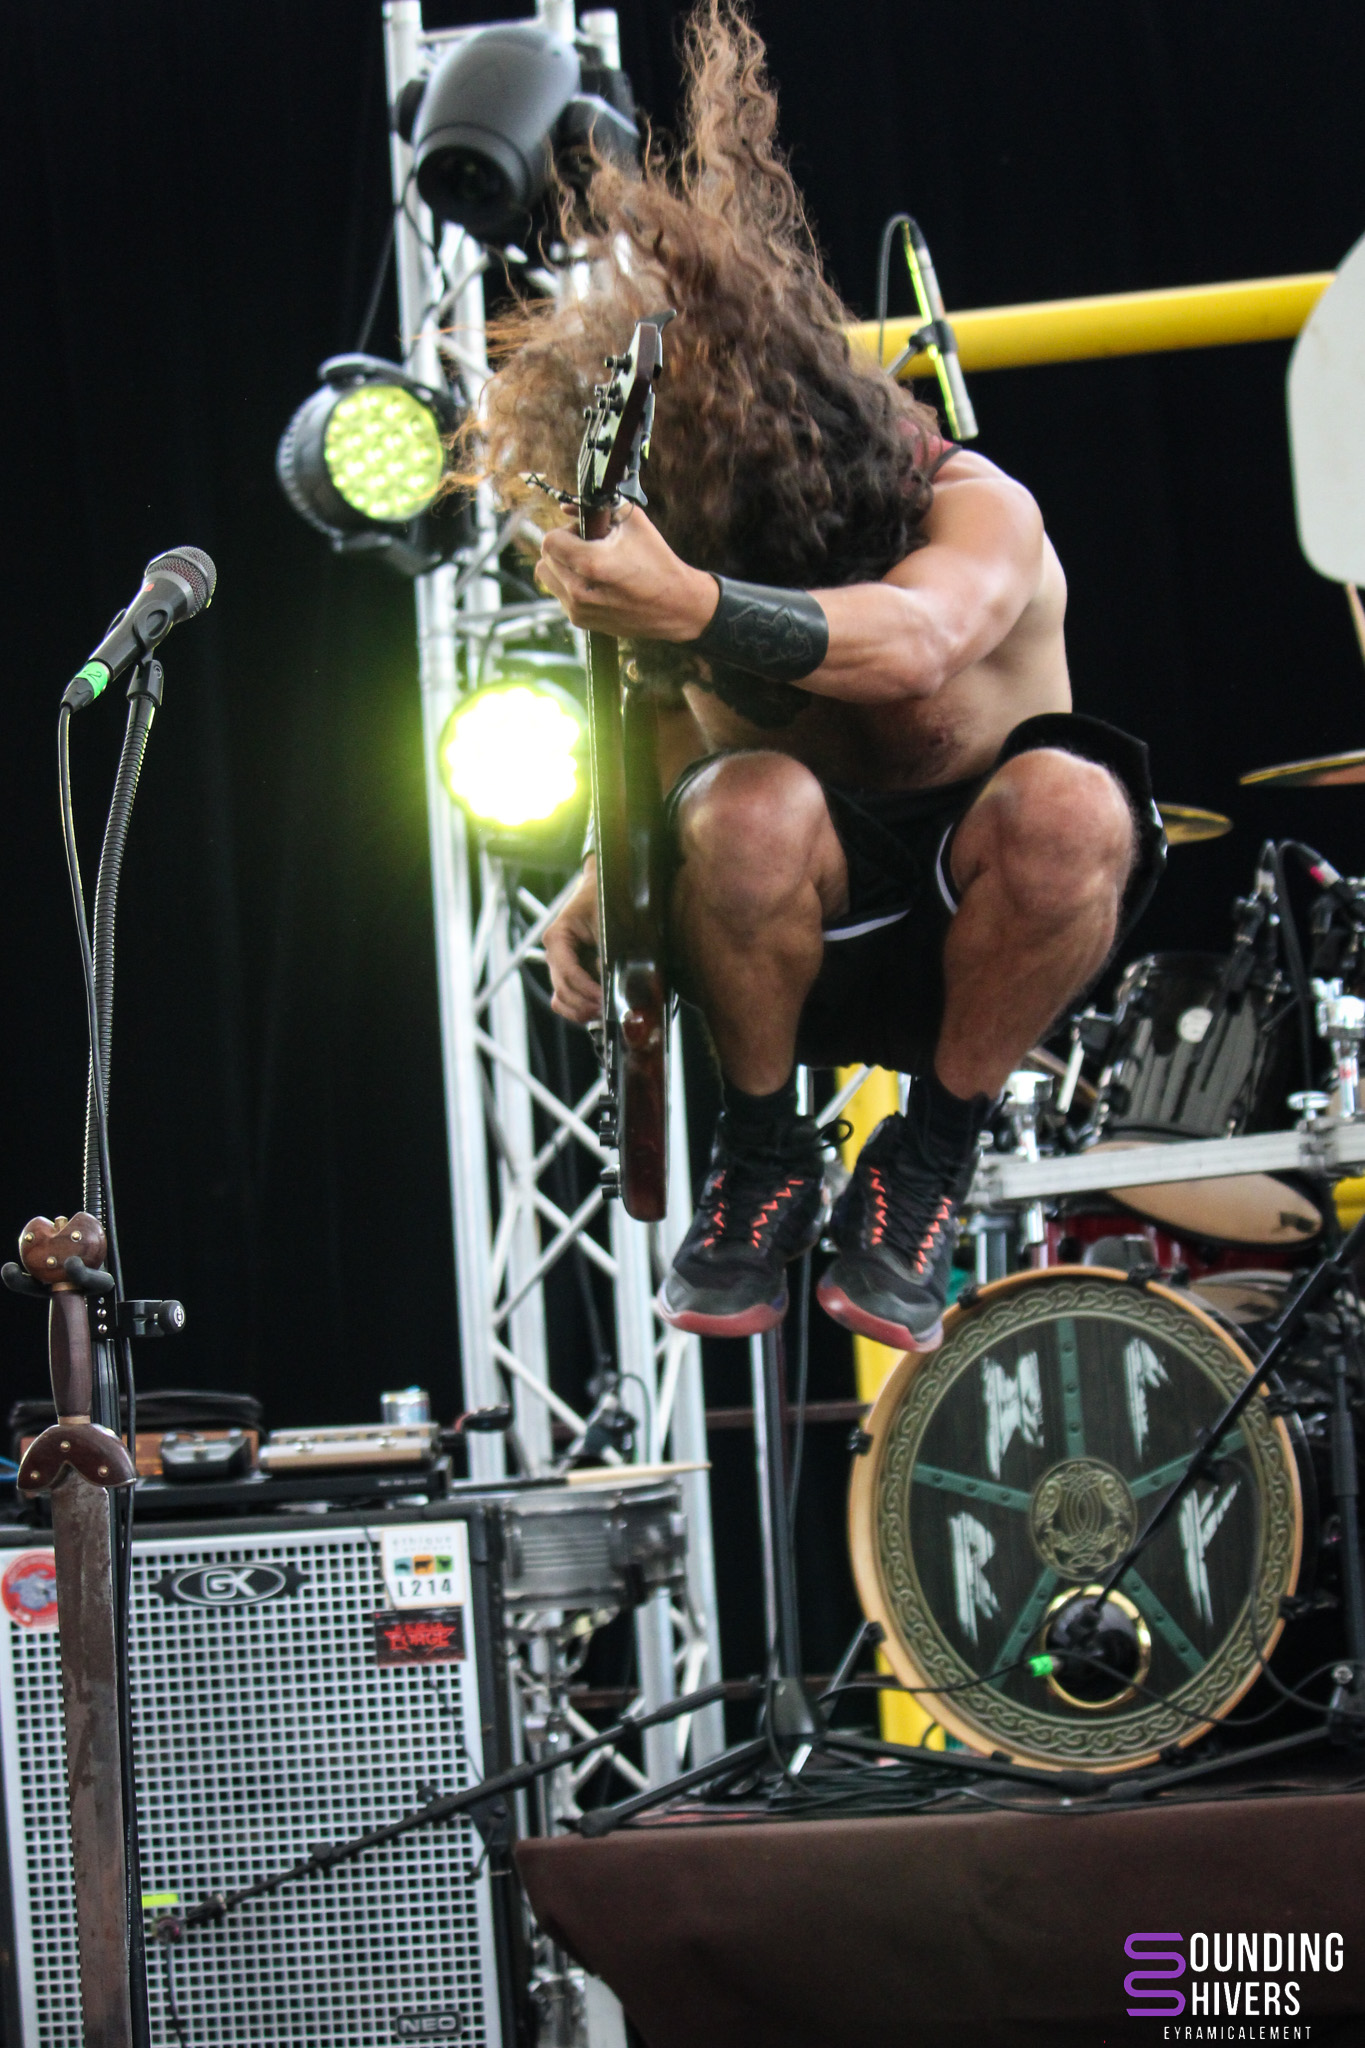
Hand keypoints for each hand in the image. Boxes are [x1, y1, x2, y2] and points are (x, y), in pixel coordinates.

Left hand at [536, 508, 718, 641]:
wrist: (676, 606)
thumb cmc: (657, 561)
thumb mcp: (634, 522)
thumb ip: (599, 508)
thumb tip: (566, 507)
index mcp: (590, 563)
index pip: (549, 540)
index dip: (565, 530)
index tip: (584, 532)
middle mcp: (579, 590)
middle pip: (546, 558)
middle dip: (563, 546)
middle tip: (589, 546)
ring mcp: (578, 609)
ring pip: (547, 577)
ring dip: (562, 565)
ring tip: (589, 564)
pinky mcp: (581, 621)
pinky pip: (560, 594)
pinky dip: (570, 584)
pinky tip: (595, 582)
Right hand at [544, 861, 603, 1022]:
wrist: (600, 888)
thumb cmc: (602, 899)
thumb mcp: (607, 920)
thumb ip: (607, 950)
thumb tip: (609, 978)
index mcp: (557, 938)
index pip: (567, 973)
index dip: (586, 991)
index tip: (604, 999)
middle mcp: (554, 954)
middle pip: (562, 991)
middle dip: (585, 1004)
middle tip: (609, 1010)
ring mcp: (560, 966)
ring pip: (561, 1000)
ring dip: (581, 1010)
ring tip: (604, 1012)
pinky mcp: (570, 973)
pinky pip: (568, 999)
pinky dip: (581, 1007)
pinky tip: (599, 1008)